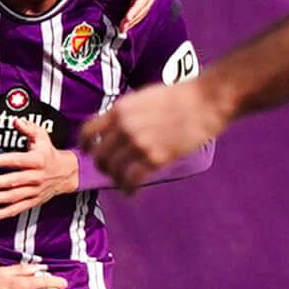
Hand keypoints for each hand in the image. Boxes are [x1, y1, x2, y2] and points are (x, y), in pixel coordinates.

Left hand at [0, 117, 77, 222]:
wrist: (68, 173)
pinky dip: (4, 213)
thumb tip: (16, 121)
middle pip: (14, 181)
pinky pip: (18, 208)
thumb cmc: (50, 154)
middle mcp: (36, 177)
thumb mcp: (42, 137)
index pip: (18, 160)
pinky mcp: (33, 201)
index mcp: (37, 160)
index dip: (2, 161)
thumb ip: (29, 129)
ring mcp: (35, 190)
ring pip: (15, 197)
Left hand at [82, 77, 227, 189]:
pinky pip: (131, 180)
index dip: (84, 145)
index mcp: (119, 110)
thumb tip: (114, 127)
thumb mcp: (143, 98)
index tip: (88, 152)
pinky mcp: (155, 157)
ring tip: (123, 182)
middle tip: (110, 171)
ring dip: (116, 179)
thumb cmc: (178, 97)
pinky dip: (128, 189)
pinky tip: (131, 191)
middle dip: (102, 166)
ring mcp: (139, 143)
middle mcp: (124, 127)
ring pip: (114, 171)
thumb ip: (126, 113)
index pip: (88, 131)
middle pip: (99, 155)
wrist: (204, 101)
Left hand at [115, 0, 162, 26]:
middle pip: (145, 6)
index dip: (136, 9)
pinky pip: (138, 5)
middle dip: (135, 18)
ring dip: (134, 19)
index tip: (128, 18)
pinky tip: (124, 21)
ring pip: (142, 8)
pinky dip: (131, 13)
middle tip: (122, 29)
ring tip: (122, 29)